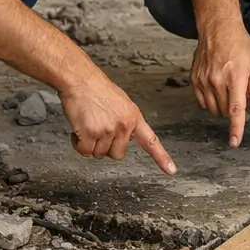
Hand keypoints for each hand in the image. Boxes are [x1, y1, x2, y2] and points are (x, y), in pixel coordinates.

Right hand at [59, 74, 176, 173]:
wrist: (80, 79)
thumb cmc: (97, 89)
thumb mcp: (121, 103)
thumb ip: (126, 122)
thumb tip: (124, 137)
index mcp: (134, 117)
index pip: (151, 141)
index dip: (161, 157)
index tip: (171, 169)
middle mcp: (124, 125)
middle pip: (117, 154)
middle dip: (105, 147)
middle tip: (98, 129)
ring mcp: (108, 130)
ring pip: (98, 154)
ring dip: (90, 144)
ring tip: (88, 124)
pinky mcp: (91, 133)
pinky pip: (84, 151)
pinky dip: (78, 143)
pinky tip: (79, 129)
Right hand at [191, 23, 249, 147]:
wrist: (217, 29)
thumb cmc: (239, 45)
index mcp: (235, 78)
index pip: (236, 110)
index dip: (236, 128)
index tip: (234, 142)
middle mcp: (217, 81)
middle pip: (226, 112)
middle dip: (236, 112)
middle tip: (242, 99)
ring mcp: (203, 81)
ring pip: (214, 109)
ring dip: (224, 108)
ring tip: (230, 91)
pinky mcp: (194, 80)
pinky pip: (203, 102)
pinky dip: (212, 102)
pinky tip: (218, 89)